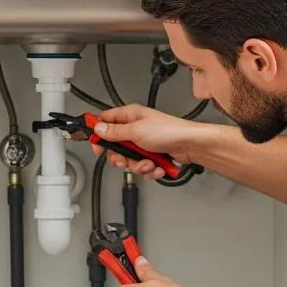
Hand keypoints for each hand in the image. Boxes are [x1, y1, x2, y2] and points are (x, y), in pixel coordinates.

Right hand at [93, 104, 207, 179]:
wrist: (190, 145)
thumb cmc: (169, 131)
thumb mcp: (136, 131)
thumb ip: (114, 132)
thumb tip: (98, 129)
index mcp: (129, 116)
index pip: (105, 121)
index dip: (98, 133)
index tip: (96, 145)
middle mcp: (135, 128)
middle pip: (115, 146)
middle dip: (120, 158)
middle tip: (125, 159)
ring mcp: (143, 143)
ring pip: (129, 160)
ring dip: (138, 165)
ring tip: (148, 163)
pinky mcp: (152, 155)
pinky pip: (142, 166)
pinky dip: (149, 170)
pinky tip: (156, 166)